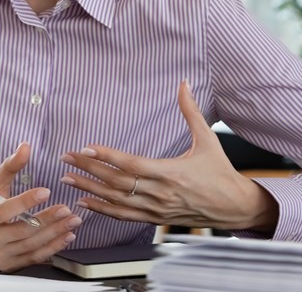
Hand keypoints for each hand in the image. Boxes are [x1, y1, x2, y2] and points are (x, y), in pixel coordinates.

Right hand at [0, 142, 82, 271]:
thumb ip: (10, 167)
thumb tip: (25, 147)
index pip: (6, 210)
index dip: (26, 201)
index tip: (45, 191)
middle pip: (24, 230)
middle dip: (48, 219)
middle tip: (66, 209)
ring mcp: (1, 255)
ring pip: (32, 245)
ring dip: (55, 233)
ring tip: (72, 220)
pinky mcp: (10, 265)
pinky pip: (35, 258)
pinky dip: (53, 248)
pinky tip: (66, 236)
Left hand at [60, 81, 278, 231]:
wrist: (235, 207)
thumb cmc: (221, 172)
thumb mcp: (208, 139)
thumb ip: (191, 111)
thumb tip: (183, 83)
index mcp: (172, 172)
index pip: (132, 164)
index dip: (107, 157)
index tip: (86, 148)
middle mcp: (161, 193)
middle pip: (117, 182)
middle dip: (88, 170)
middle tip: (66, 158)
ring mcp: (157, 209)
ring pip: (116, 201)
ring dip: (89, 190)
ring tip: (67, 180)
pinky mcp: (155, 219)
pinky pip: (124, 216)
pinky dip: (102, 210)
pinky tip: (84, 203)